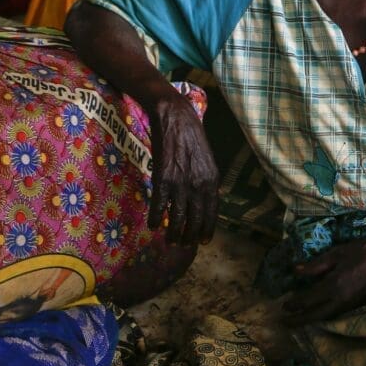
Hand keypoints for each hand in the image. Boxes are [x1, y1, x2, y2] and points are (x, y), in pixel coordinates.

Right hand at [147, 90, 217, 244]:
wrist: (177, 119)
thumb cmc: (193, 138)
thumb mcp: (208, 160)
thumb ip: (207, 181)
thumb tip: (204, 201)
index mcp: (212, 180)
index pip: (212, 212)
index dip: (207, 229)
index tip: (203, 242)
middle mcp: (199, 184)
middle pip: (195, 218)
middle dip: (190, 236)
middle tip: (184, 245)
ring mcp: (180, 183)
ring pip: (177, 217)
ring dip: (173, 232)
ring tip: (170, 241)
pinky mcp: (162, 179)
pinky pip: (158, 205)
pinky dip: (155, 217)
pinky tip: (152, 225)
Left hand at [282, 237, 365, 325]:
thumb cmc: (361, 251)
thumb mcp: (336, 253)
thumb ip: (315, 265)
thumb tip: (295, 271)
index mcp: (333, 285)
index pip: (308, 299)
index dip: (294, 303)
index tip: (284, 305)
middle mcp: (340, 299)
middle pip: (315, 315)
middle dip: (299, 320)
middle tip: (285, 322)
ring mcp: (350, 304)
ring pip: (326, 317)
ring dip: (311, 320)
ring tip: (299, 320)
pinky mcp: (357, 304)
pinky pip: (336, 314)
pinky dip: (324, 316)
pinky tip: (319, 313)